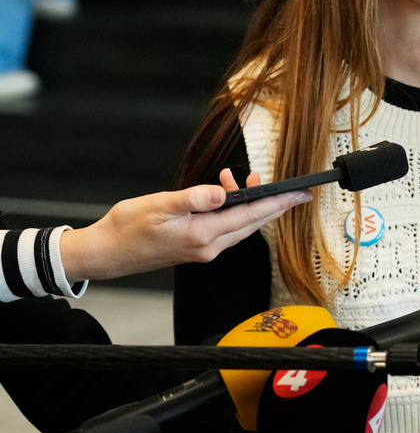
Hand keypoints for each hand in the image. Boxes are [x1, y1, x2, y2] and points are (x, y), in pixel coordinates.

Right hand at [58, 170, 309, 280]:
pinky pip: (225, 228)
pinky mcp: (197, 248)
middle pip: (252, 223)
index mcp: (203, 235)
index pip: (250, 216)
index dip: (277, 204)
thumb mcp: (159, 206)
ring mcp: (204, 250)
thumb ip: (193, 198)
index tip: (299, 195)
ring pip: (239, 225)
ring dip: (248, 204)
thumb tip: (222, 193)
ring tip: (243, 179)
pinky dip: (231, 211)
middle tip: (293, 190)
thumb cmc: (127, 228)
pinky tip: (222, 194)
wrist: (106, 253)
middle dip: (273, 205)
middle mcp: (209, 247)